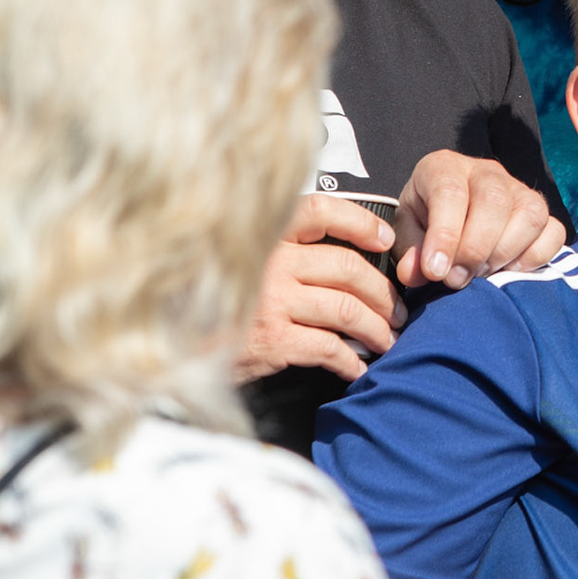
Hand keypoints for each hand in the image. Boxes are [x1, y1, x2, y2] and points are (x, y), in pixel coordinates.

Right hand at [236, 194, 404, 384]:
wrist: (180, 345)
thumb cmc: (217, 305)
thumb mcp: (246, 263)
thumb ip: (286, 253)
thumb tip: (348, 262)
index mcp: (267, 236)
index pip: (322, 211)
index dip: (361, 222)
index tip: (385, 239)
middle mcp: (271, 261)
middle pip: (347, 267)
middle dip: (383, 292)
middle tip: (397, 310)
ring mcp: (273, 299)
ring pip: (347, 308)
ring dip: (377, 328)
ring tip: (387, 339)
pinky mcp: (274, 339)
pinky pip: (329, 347)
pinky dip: (351, 360)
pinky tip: (358, 367)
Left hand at [394, 151, 563, 291]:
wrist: (450, 215)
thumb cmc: (426, 221)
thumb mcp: (408, 231)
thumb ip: (410, 251)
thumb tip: (418, 274)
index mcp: (444, 167)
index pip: (450, 192)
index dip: (445, 235)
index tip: (436, 271)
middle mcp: (486, 172)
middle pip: (494, 201)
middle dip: (475, 249)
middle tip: (457, 280)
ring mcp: (520, 189)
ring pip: (529, 214)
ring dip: (504, 253)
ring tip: (482, 275)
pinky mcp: (542, 212)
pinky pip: (554, 232)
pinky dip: (534, 257)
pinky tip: (509, 271)